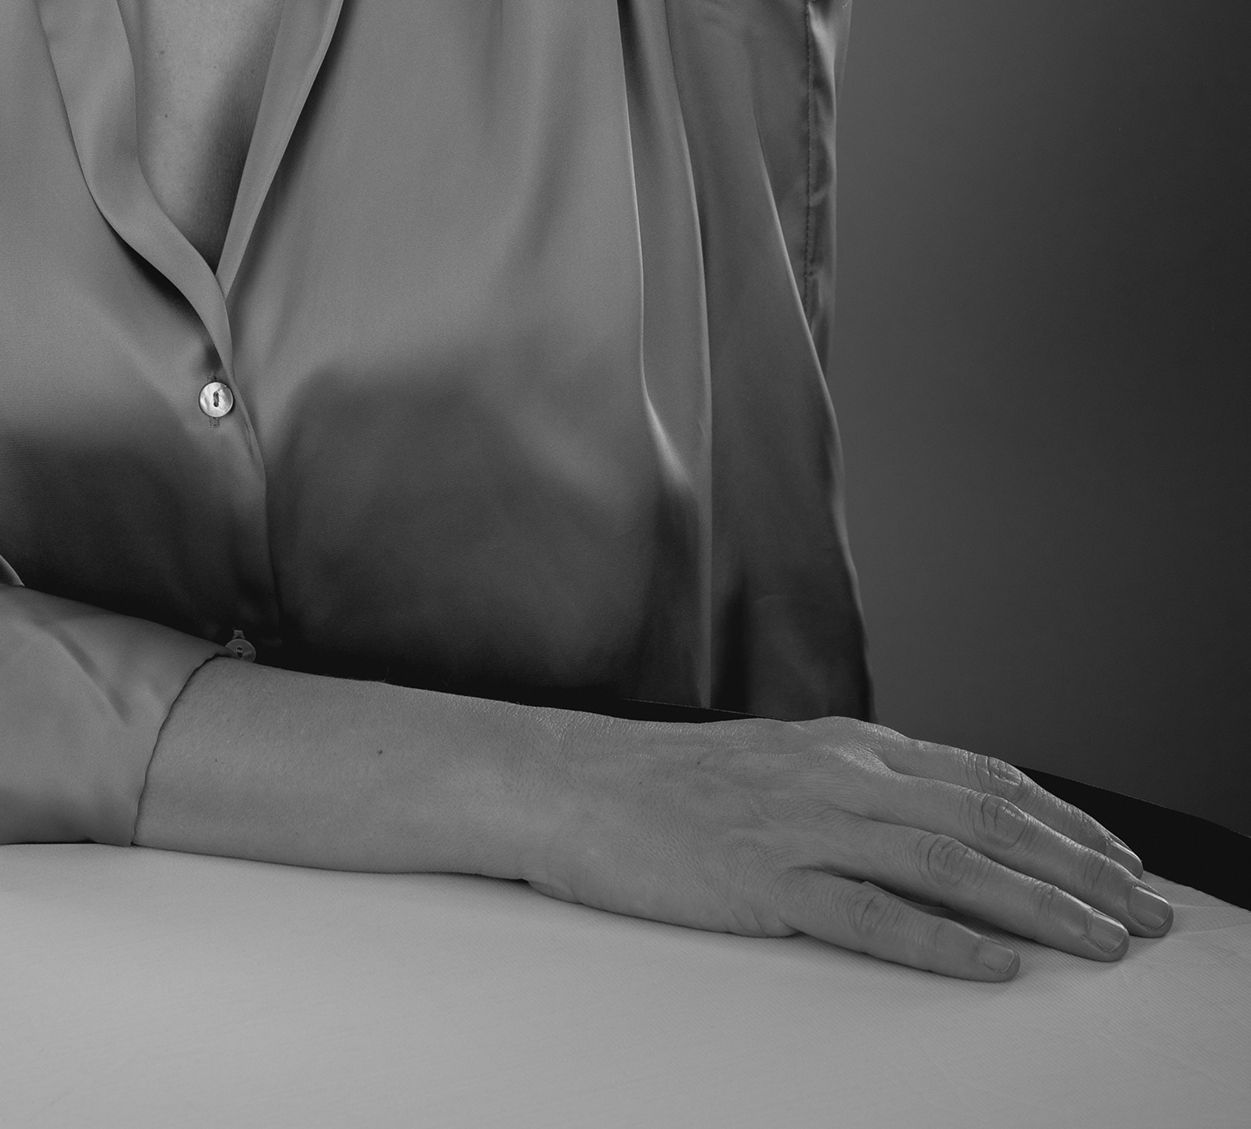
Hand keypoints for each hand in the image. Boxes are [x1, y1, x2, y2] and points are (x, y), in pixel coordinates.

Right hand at [525, 711, 1173, 981]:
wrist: (565, 783)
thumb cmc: (662, 787)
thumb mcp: (776, 765)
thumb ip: (852, 788)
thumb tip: (928, 823)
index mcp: (845, 745)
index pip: (982, 778)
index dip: (1064, 821)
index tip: (1123, 863)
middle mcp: (837, 774)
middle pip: (985, 819)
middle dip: (1078, 869)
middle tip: (1146, 915)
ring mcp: (801, 823)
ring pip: (946, 861)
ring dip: (1035, 905)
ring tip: (1099, 943)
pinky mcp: (763, 877)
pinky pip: (867, 913)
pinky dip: (938, 939)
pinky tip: (989, 965)